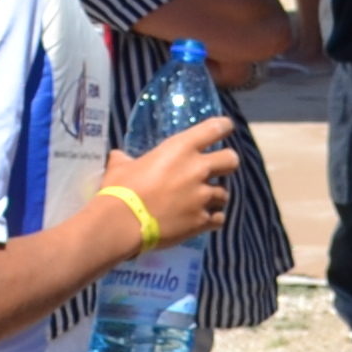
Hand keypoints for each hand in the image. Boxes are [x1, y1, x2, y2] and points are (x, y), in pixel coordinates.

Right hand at [113, 112, 235, 246]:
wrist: (121, 224)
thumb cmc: (120, 190)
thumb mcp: (120, 166)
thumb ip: (126, 159)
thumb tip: (119, 157)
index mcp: (181, 148)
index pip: (216, 128)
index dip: (223, 127)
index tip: (224, 129)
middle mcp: (198, 169)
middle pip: (232, 160)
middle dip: (226, 165)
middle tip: (214, 172)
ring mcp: (203, 196)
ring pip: (225, 194)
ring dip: (215, 197)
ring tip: (201, 202)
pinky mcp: (202, 220)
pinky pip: (219, 219)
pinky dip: (212, 219)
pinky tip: (201, 220)